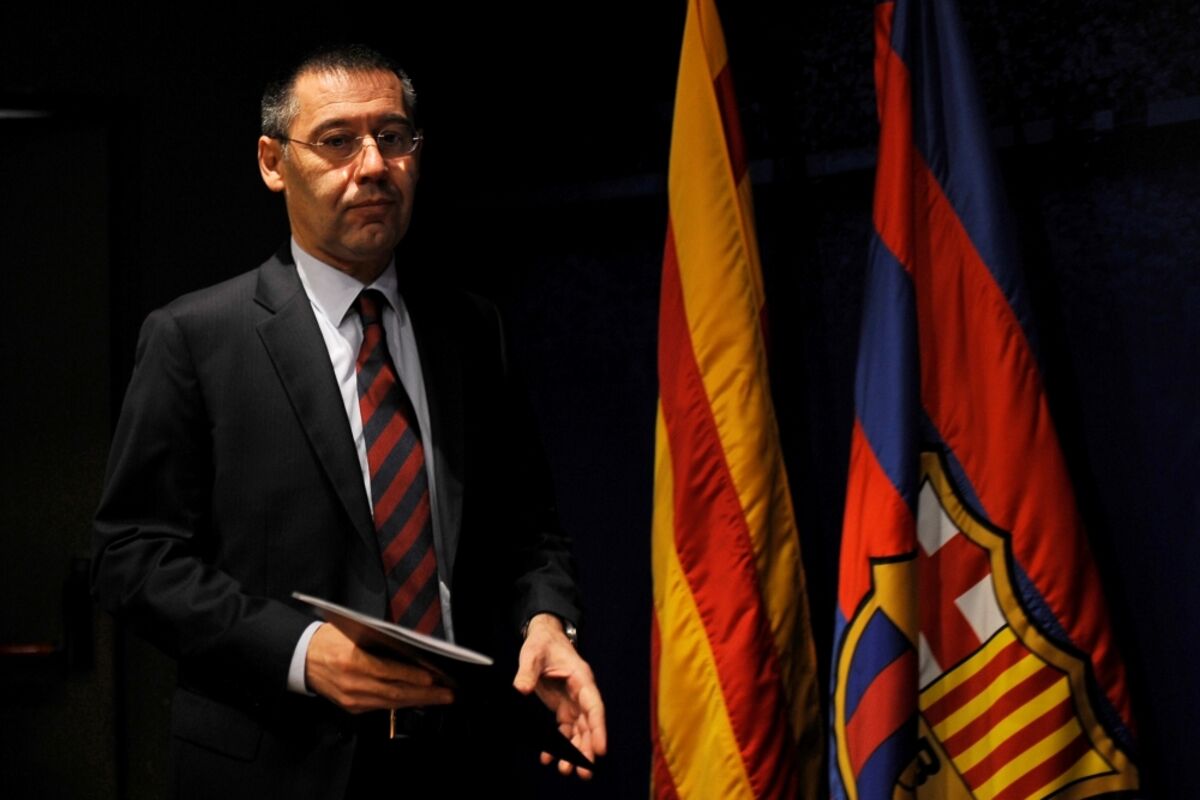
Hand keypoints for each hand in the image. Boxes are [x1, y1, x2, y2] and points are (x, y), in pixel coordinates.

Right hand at [305, 622, 453, 712]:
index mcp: (352, 660)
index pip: (388, 671)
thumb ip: (381, 643)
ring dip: (417, 700)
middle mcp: (352, 683)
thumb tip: (413, 651)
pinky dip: (401, 702)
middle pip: (394, 692)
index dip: (412, 677)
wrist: (303, 657)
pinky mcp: (351, 707)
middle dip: (425, 694)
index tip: (433, 678)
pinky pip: (381, 706)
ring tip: (439, 697)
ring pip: (390, 702)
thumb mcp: (355, 633)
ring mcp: (352, 698)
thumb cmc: (331, 639)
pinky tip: (416, 698)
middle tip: (447, 693)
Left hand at [513, 614, 606, 778]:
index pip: (594, 706)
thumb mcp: (533, 654)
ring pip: (579, 730)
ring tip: (566, 770)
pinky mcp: (563, 707)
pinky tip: (549, 757)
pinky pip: (564, 729)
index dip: (599, 728)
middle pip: (589, 724)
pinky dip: (558, 744)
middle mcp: (581, 692)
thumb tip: (520, 689)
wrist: (544, 639)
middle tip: (583, 771)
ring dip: (574, 751)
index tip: (600, 749)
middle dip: (587, 748)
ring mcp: (573, 701)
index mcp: (581, 678)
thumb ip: (527, 672)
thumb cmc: (544, 643)